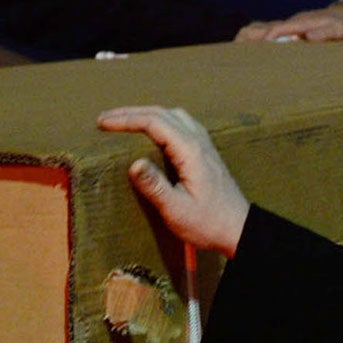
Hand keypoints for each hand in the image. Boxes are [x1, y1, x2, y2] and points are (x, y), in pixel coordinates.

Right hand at [97, 106, 250, 256]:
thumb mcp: (177, 210)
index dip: (126, 120)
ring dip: (146, 114)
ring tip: (123, 121)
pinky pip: (180, 124)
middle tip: (104, 120)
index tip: (103, 124)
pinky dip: (160, 120)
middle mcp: (199, 141)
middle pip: (162, 113)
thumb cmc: (208, 223)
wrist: (239, 229)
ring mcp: (204, 144)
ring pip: (172, 115)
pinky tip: (151, 131)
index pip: (154, 122)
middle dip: (130, 113)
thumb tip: (133, 164)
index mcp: (190, 151)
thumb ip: (155, 186)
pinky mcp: (205, 151)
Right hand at [234, 1, 342, 42]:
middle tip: (235, 48)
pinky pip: (268, 33)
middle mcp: (291, 22)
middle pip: (263, 26)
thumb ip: (325, 33)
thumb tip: (306, 39)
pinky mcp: (288, 29)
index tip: (259, 45)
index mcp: (302, 22)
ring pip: (262, 28)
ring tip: (234, 51)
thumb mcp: (339, 30)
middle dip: (249, 36)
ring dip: (249, 38)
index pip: (280, 28)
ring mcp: (288, 25)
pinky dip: (256, 39)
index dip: (268, 36)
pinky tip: (248, 50)